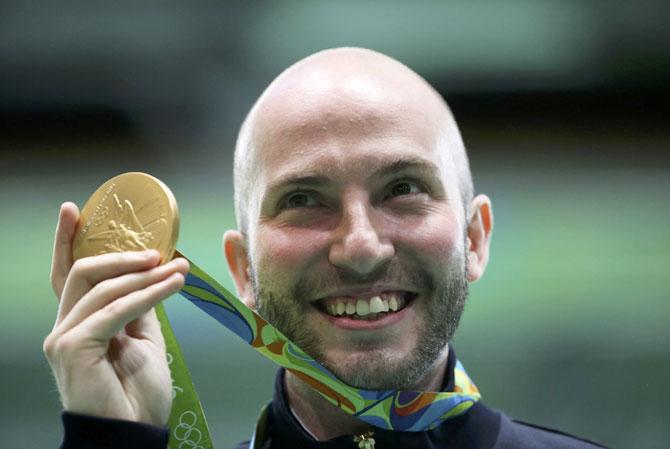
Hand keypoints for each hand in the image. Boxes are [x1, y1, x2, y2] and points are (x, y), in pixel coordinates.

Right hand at [43, 202, 188, 425]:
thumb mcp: (143, 340)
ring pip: (103, 287)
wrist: (134, 433)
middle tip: (158, 250)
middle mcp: (64, 326)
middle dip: (122, 254)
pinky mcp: (74, 347)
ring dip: (145, 274)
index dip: (68, 241)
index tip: (75, 209)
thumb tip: (150, 276)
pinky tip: (172, 285)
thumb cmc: (137, 393)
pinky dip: (148, 294)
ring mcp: (64, 337)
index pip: (69, 274)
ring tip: (178, 269)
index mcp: (79, 323)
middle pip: (83, 272)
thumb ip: (138, 308)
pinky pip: (116, 309)